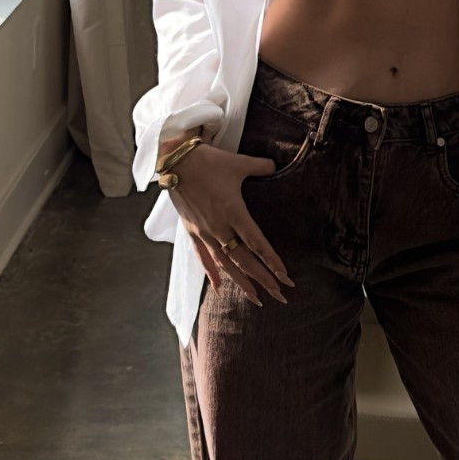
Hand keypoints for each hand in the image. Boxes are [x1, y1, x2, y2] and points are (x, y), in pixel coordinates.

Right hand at [167, 144, 294, 304]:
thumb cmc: (208, 161)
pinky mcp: (192, 231)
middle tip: (280, 295)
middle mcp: (219, 227)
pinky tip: (219, 288)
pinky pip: (203, 257)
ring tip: (257, 298)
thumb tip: (276, 166)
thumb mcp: (238, 163)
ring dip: (242, 282)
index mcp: (233, 211)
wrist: (174, 160)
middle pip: (244, 260)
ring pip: (225, 264)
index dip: (270, 260)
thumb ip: (260, 166)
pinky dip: (212, 273)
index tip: (284, 276)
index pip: (256, 242)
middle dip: (263, 279)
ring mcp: (204, 231)